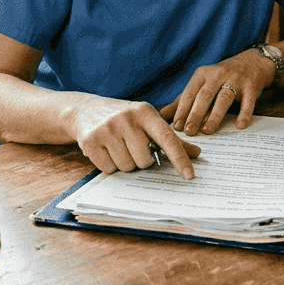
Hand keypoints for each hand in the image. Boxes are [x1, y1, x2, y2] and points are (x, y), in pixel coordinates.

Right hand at [70, 96, 200, 178]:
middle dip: (140, 160)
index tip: (189, 175)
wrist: (86, 109)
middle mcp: (127, 118)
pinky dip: (109, 165)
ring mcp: (107, 129)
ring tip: (118, 146)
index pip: (167, 139)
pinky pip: (108, 169)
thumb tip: (197, 153)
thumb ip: (171, 139)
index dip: (179, 158)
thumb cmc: (124, 118)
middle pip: (144, 160)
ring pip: (126, 166)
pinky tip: (105, 149)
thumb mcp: (147, 121)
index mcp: (146, 112)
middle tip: (132, 147)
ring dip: (124, 163)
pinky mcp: (90, 141)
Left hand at [163, 50, 273, 135]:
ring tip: (208, 130)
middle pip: (205, 95)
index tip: (177, 126)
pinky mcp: (251, 87)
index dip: (182, 110)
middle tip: (189, 131)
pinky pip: (247, 101)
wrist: (252, 63)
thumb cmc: (221, 77)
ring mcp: (235, 80)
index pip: (189, 93)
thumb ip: (182, 100)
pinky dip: (244, 113)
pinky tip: (240, 125)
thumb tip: (160, 115)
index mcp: (202, 74)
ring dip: (215, 115)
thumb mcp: (201, 83)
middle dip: (195, 114)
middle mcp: (217, 75)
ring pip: (224, 97)